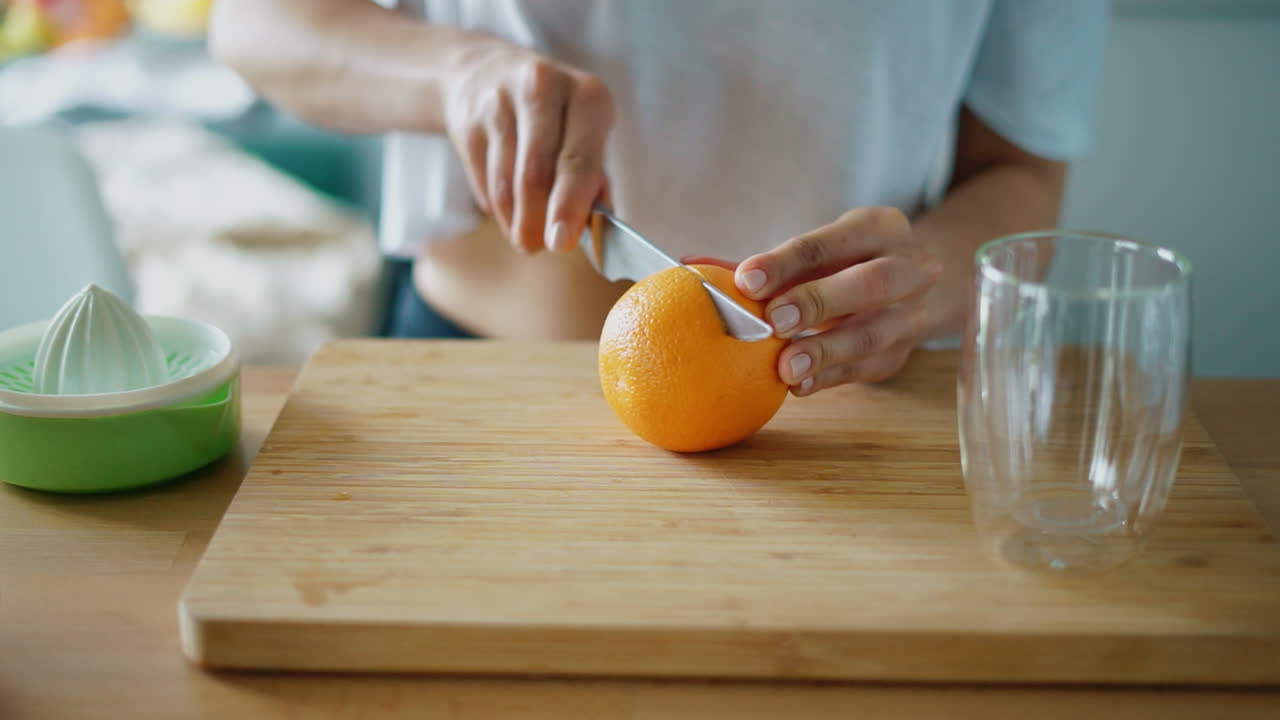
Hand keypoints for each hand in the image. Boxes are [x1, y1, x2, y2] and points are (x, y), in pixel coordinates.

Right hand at [441, 38, 613, 253]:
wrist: (487, 72)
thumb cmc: (555, 115)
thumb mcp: (585, 131)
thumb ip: (594, 177)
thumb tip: (592, 226)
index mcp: (587, 95)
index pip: (578, 159)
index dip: (569, 205)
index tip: (561, 242)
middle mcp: (542, 89)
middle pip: (535, 173)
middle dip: (536, 219)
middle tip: (538, 246)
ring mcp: (498, 102)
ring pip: (505, 182)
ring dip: (515, 220)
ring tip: (524, 237)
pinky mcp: (467, 121)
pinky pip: (483, 181)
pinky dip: (496, 207)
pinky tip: (507, 213)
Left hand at [724, 207, 941, 394]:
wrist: (910, 287)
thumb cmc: (843, 264)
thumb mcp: (816, 252)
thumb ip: (762, 265)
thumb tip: (689, 268)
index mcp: (879, 228)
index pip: (830, 243)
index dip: (787, 262)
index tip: (746, 280)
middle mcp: (909, 266)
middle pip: (871, 283)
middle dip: (819, 302)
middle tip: (774, 322)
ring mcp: (913, 313)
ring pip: (875, 333)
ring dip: (827, 351)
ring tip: (785, 368)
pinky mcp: (904, 352)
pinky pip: (868, 367)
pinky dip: (831, 377)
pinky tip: (799, 385)